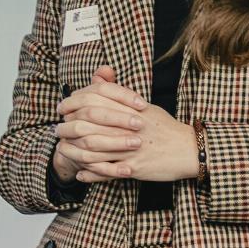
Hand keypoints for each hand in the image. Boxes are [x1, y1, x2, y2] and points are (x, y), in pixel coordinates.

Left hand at [55, 65, 199, 183]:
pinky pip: (106, 171)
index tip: (63, 108)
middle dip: (68, 127)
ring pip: (92, 148)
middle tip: (59, 130)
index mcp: (131, 108)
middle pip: (88, 123)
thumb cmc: (164, 128)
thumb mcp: (143, 106)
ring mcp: (130, 147)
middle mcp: (128, 125)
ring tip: (63, 151)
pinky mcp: (134, 167)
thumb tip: (99, 73)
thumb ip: (118, 93)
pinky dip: (90, 174)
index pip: (94, 98)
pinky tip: (80, 174)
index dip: (74, 102)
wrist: (189, 150)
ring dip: (74, 151)